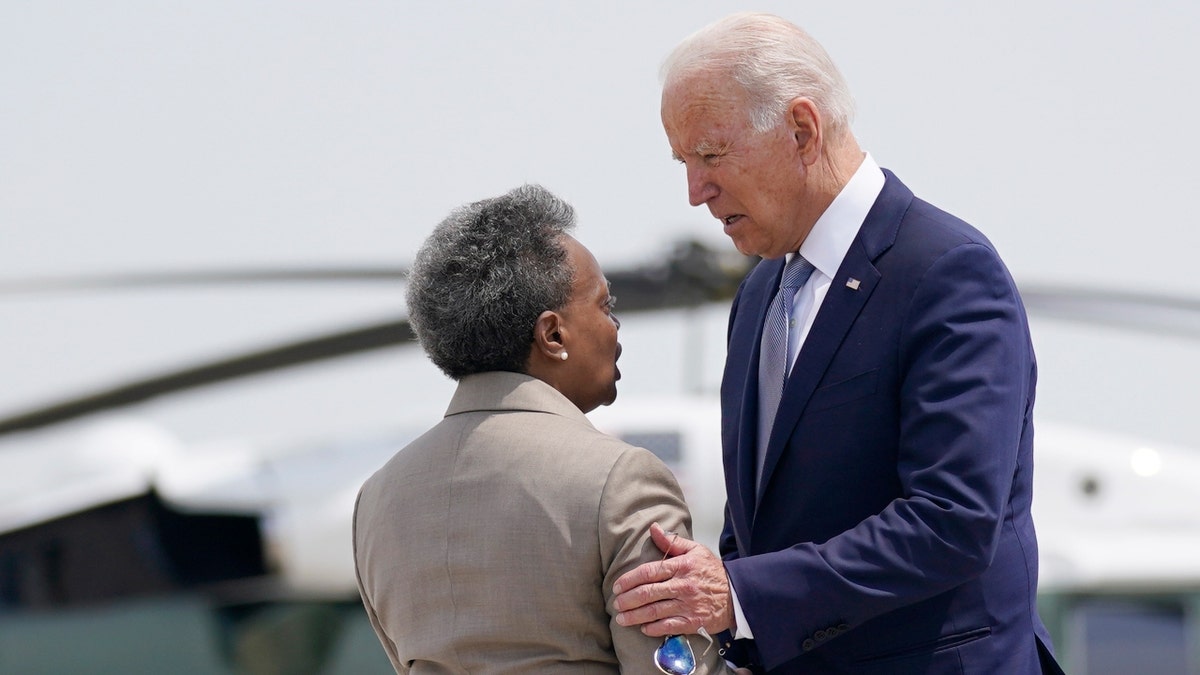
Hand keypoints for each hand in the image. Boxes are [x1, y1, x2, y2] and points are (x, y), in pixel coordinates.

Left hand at [612, 522, 733, 635]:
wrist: (737, 594)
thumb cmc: (713, 571)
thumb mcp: (695, 550)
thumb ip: (672, 542)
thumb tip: (653, 528)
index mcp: (681, 566)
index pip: (649, 572)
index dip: (629, 579)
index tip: (617, 586)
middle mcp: (682, 585)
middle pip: (648, 593)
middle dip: (628, 600)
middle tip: (616, 604)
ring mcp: (687, 605)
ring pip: (655, 611)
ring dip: (635, 616)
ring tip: (621, 618)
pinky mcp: (693, 622)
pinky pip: (669, 626)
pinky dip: (654, 628)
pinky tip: (643, 628)